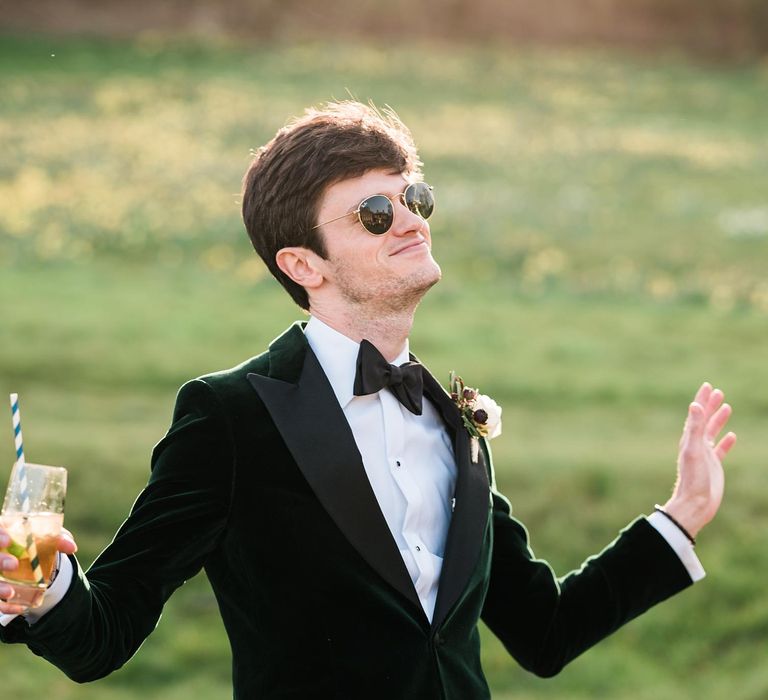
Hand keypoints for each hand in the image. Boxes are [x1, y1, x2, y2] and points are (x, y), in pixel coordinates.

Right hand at [0, 527, 77, 614]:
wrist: (29, 560)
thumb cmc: (34, 543)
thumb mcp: (46, 538)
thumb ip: (58, 538)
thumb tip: (71, 547)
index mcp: (4, 534)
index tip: (8, 540)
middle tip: (14, 564)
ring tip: (11, 592)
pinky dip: (6, 606)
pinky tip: (20, 607)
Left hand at [663, 382, 736, 538]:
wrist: (695, 503)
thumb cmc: (693, 479)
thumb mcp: (694, 450)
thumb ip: (695, 428)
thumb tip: (694, 406)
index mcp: (689, 439)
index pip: (696, 414)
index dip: (701, 400)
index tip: (707, 386)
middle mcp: (696, 445)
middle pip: (704, 420)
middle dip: (710, 405)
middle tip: (719, 391)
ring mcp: (705, 455)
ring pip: (712, 432)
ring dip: (718, 419)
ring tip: (727, 406)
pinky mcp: (713, 466)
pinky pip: (720, 449)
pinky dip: (725, 441)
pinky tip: (732, 435)